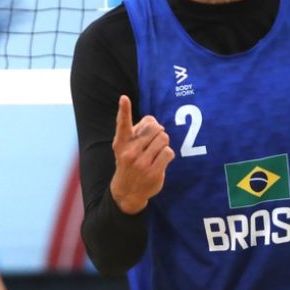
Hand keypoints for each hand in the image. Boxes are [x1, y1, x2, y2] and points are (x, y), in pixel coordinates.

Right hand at [109, 96, 173, 213]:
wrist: (127, 191)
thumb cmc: (129, 162)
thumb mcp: (125, 147)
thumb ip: (137, 132)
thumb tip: (154, 121)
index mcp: (121, 143)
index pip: (122, 124)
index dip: (124, 110)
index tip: (124, 98)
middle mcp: (129, 152)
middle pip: (154, 127)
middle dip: (158, 130)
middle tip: (154, 139)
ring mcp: (141, 163)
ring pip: (163, 138)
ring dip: (163, 142)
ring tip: (157, 150)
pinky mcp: (153, 172)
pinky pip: (168, 152)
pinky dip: (167, 154)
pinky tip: (160, 160)